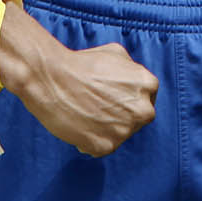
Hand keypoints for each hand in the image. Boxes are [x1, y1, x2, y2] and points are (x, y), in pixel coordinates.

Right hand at [17, 40, 158, 156]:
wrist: (53, 79)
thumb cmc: (82, 64)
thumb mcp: (116, 53)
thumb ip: (131, 69)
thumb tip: (133, 80)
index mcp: (148, 85)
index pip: (146, 98)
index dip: (129, 98)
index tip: (114, 98)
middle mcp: (142, 109)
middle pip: (137, 118)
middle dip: (122, 115)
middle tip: (101, 108)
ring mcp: (125, 130)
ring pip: (120, 134)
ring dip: (106, 128)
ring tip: (85, 114)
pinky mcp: (106, 146)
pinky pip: (102, 147)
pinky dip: (91, 141)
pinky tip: (78, 126)